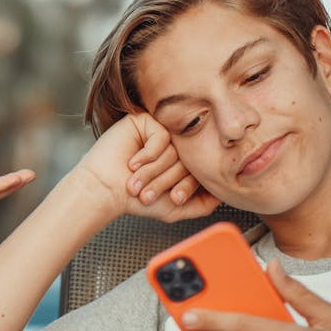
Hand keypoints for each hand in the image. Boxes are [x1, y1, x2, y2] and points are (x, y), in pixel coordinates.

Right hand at [73, 113, 218, 222]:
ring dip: (154, 170)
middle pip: (189, 159)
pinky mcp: (144, 121)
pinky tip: (133, 161)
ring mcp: (159, 132)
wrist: (106, 190)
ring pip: (175, 149)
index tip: (173, 199)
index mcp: (180, 162)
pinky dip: (148, 155)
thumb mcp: (176, 208)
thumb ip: (203, 204)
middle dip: (168, 180)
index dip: (187, 186)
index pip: (199, 169)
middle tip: (149, 192)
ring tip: (137, 180)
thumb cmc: (135, 199)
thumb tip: (224, 193)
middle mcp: (172, 146)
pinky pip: (162, 136)